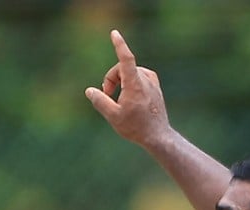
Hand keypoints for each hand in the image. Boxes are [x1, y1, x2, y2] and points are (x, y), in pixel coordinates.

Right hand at [85, 29, 171, 148]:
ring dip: (121, 81)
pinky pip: (141, 76)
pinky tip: (129, 92)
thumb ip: (100, 101)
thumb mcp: (113, 116)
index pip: (126, 59)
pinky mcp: (156, 89)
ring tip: (117, 97)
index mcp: (135, 84)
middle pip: (122, 69)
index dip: (119, 45)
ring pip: (131, 73)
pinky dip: (131, 81)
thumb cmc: (136, 127)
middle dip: (111, 78)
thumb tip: (90, 91)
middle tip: (106, 94)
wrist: (159, 137)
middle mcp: (146, 80)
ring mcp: (153, 84)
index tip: (115, 33)